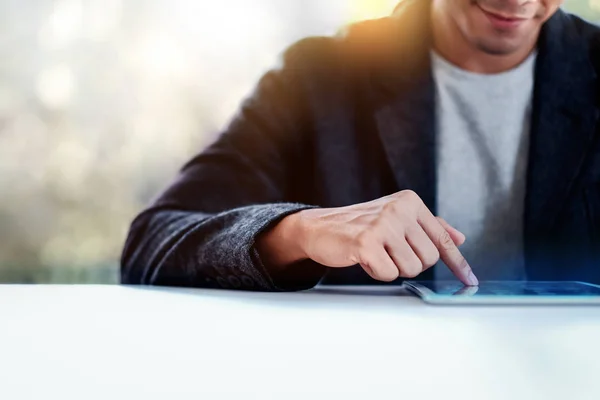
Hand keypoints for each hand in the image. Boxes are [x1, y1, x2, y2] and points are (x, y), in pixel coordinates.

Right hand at [259, 190, 477, 285]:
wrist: (319, 227)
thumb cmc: (359, 226)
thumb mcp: (396, 219)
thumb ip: (429, 227)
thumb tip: (460, 238)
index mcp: (409, 201)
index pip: (441, 237)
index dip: (457, 262)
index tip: (470, 279)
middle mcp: (399, 208)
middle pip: (428, 258)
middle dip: (409, 263)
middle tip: (389, 252)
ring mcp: (383, 224)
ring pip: (411, 269)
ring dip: (392, 268)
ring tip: (375, 253)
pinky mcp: (366, 242)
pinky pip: (389, 274)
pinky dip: (377, 272)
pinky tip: (364, 258)